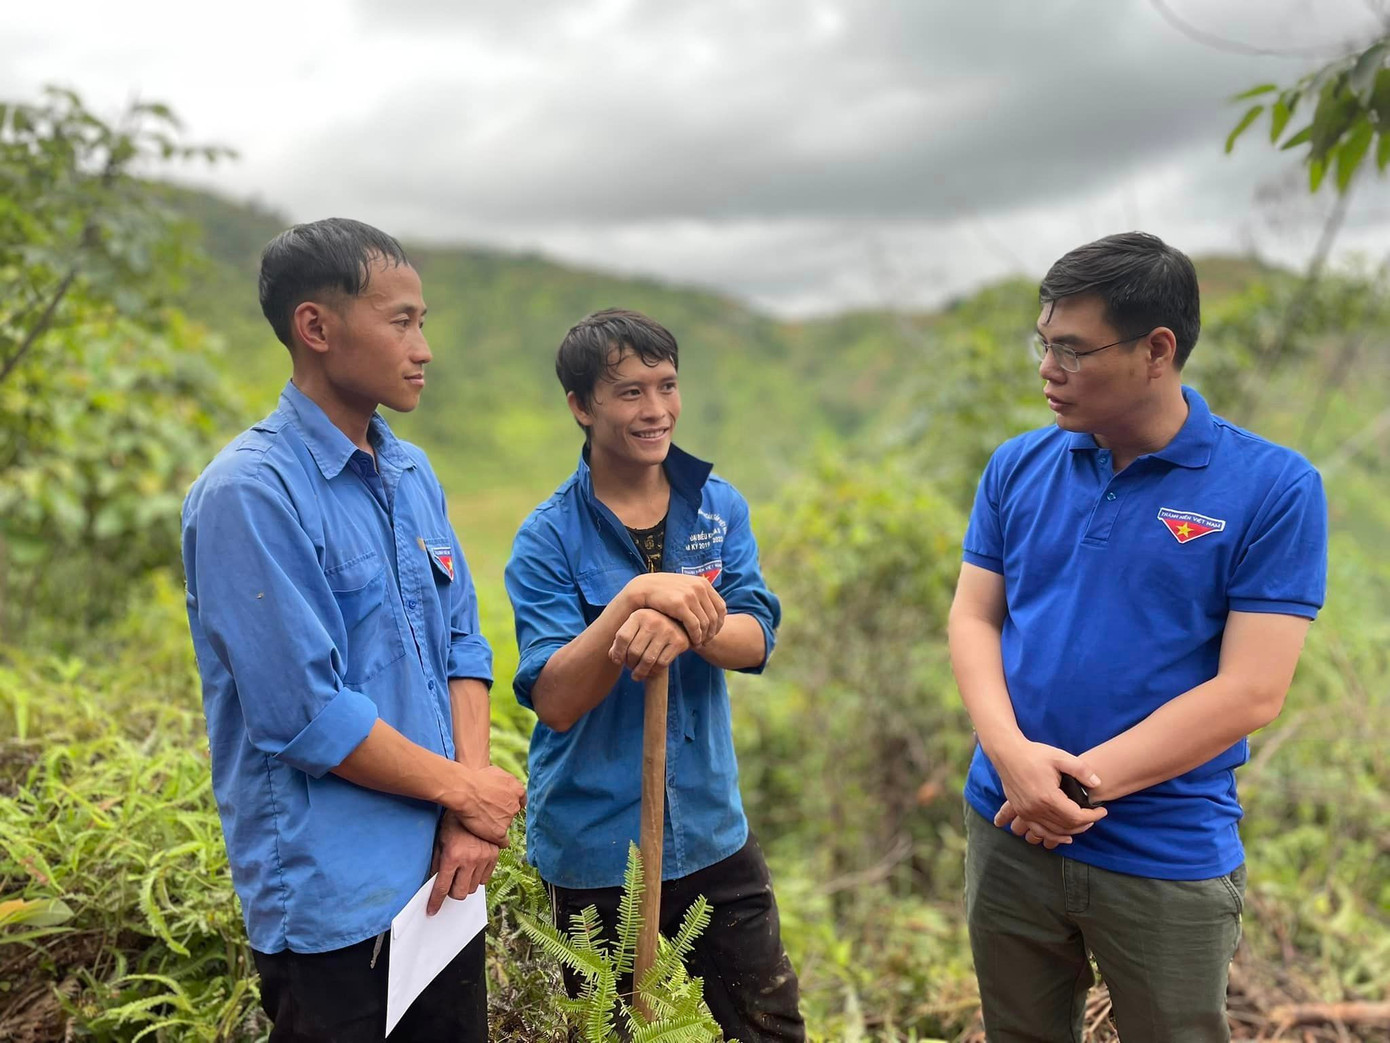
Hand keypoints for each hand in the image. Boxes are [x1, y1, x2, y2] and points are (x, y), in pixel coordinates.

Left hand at [428, 812, 499, 913]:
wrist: (473, 803)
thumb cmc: (452, 822)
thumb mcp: (440, 841)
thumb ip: (437, 863)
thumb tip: (433, 881)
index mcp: (453, 856)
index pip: (442, 888)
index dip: (435, 902)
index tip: (432, 910)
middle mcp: (470, 860)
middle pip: (460, 893)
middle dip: (452, 892)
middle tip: (449, 884)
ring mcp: (484, 858)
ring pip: (473, 888)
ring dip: (464, 885)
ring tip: (460, 873)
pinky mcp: (494, 856)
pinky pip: (485, 879)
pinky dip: (477, 878)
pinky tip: (471, 868)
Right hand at [452, 765, 525, 845]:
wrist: (466, 791)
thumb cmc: (476, 778)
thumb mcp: (496, 772)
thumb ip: (504, 782)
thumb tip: (503, 785)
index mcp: (517, 790)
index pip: (521, 800)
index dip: (511, 803)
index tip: (504, 806)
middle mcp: (515, 806)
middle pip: (512, 813)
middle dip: (503, 814)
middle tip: (489, 813)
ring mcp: (508, 820)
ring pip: (505, 826)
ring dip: (497, 825)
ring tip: (482, 823)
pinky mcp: (499, 832)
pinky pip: (503, 842)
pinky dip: (497, 841)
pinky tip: (490, 839)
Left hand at [610, 608, 691, 679]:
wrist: (678, 623)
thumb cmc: (649, 629)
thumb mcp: (634, 628)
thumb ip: (622, 640)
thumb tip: (613, 657)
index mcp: (639, 615)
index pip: (623, 637)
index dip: (617, 653)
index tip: (617, 661)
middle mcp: (653, 620)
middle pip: (634, 651)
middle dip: (629, 664)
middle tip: (630, 668)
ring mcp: (667, 630)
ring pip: (648, 660)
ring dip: (640, 672)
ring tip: (637, 674)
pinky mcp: (679, 641)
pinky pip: (661, 663)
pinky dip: (654, 671)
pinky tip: (651, 671)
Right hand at [625, 573, 725, 646]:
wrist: (643, 588)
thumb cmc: (664, 592)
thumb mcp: (685, 589)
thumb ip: (699, 597)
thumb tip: (715, 611)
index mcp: (703, 583)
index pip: (721, 607)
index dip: (719, 623)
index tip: (713, 633)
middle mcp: (699, 588)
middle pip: (714, 617)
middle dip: (712, 633)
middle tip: (706, 642)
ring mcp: (690, 595)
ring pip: (705, 623)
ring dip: (704, 637)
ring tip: (698, 644)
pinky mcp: (680, 604)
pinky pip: (694, 626)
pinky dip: (695, 637)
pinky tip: (692, 642)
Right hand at [990, 739, 1106, 845]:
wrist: (1007, 753)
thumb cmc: (1033, 753)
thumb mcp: (1060, 756)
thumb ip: (1081, 770)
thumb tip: (1097, 783)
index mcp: (1048, 796)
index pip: (1076, 816)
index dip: (1093, 816)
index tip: (1102, 810)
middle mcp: (1036, 809)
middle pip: (1066, 826)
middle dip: (1085, 823)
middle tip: (1095, 815)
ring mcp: (1027, 812)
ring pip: (1054, 832)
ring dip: (1071, 831)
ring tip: (1083, 824)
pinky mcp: (1021, 811)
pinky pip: (1039, 831)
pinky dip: (1053, 837)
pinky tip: (1064, 837)